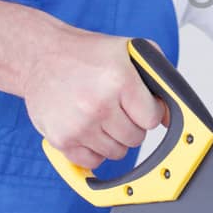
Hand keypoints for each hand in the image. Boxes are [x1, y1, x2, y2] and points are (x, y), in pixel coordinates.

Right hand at [20, 31, 168, 168]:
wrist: (40, 56)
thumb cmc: (84, 54)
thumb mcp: (129, 51)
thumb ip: (158, 77)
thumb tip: (172, 113)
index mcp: (118, 81)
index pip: (152, 119)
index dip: (149, 112)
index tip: (140, 104)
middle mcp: (98, 105)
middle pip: (136, 138)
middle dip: (132, 124)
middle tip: (117, 107)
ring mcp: (78, 125)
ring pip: (116, 152)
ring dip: (114, 138)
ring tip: (101, 114)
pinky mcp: (61, 140)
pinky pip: (93, 162)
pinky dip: (94, 150)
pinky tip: (89, 128)